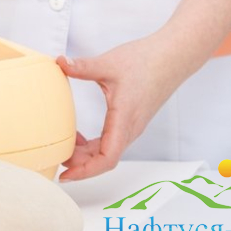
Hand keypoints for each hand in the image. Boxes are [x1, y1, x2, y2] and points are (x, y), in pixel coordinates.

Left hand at [55, 32, 194, 180]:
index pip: (107, 158)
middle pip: (104, 159)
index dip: (86, 171)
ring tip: (64, 147)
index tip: (67, 175)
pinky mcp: (132, 120)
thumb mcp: (108, 63)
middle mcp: (130, 128)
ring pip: (108, 150)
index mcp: (124, 119)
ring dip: (86, 154)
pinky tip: (79, 136)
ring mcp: (132, 125)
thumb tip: (60, 63)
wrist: (173, 55)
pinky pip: (111, 141)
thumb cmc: (147, 60)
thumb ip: (82, 66)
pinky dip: (93, 145)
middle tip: (56, 157)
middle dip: (80, 164)